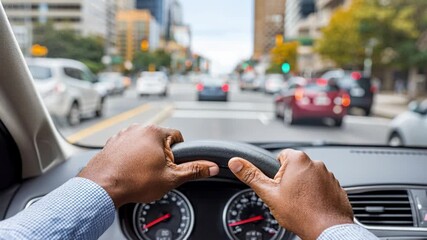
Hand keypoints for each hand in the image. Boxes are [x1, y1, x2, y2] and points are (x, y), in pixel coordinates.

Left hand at [79, 124, 218, 207]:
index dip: (179, 153)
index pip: (178, 136)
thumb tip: (211, 167)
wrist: (101, 188)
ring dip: (145, 155)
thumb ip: (194, 170)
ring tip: (141, 172)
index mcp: (155, 132)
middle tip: (156, 171)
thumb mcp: (171, 178)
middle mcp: (138, 128)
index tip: (172, 164)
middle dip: (161, 155)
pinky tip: (129, 170)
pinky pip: (128, 147)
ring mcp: (123, 134)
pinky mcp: (111, 142)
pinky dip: (131, 156)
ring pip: (143, 143)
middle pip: (160, 140)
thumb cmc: (133, 181)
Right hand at [228, 149, 352, 239]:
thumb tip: (235, 163)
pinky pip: (321, 186)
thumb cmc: (300, 213)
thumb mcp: (269, 194)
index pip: (280, 156)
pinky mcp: (336, 186)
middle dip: (289, 180)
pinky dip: (316, 193)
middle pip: (295, 167)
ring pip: (308, 177)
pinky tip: (312, 205)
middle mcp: (315, 163)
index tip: (277, 185)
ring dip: (303, 186)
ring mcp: (328, 174)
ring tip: (300, 203)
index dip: (275, 172)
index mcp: (298, 159)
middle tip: (287, 196)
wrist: (327, 230)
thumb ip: (251, 175)